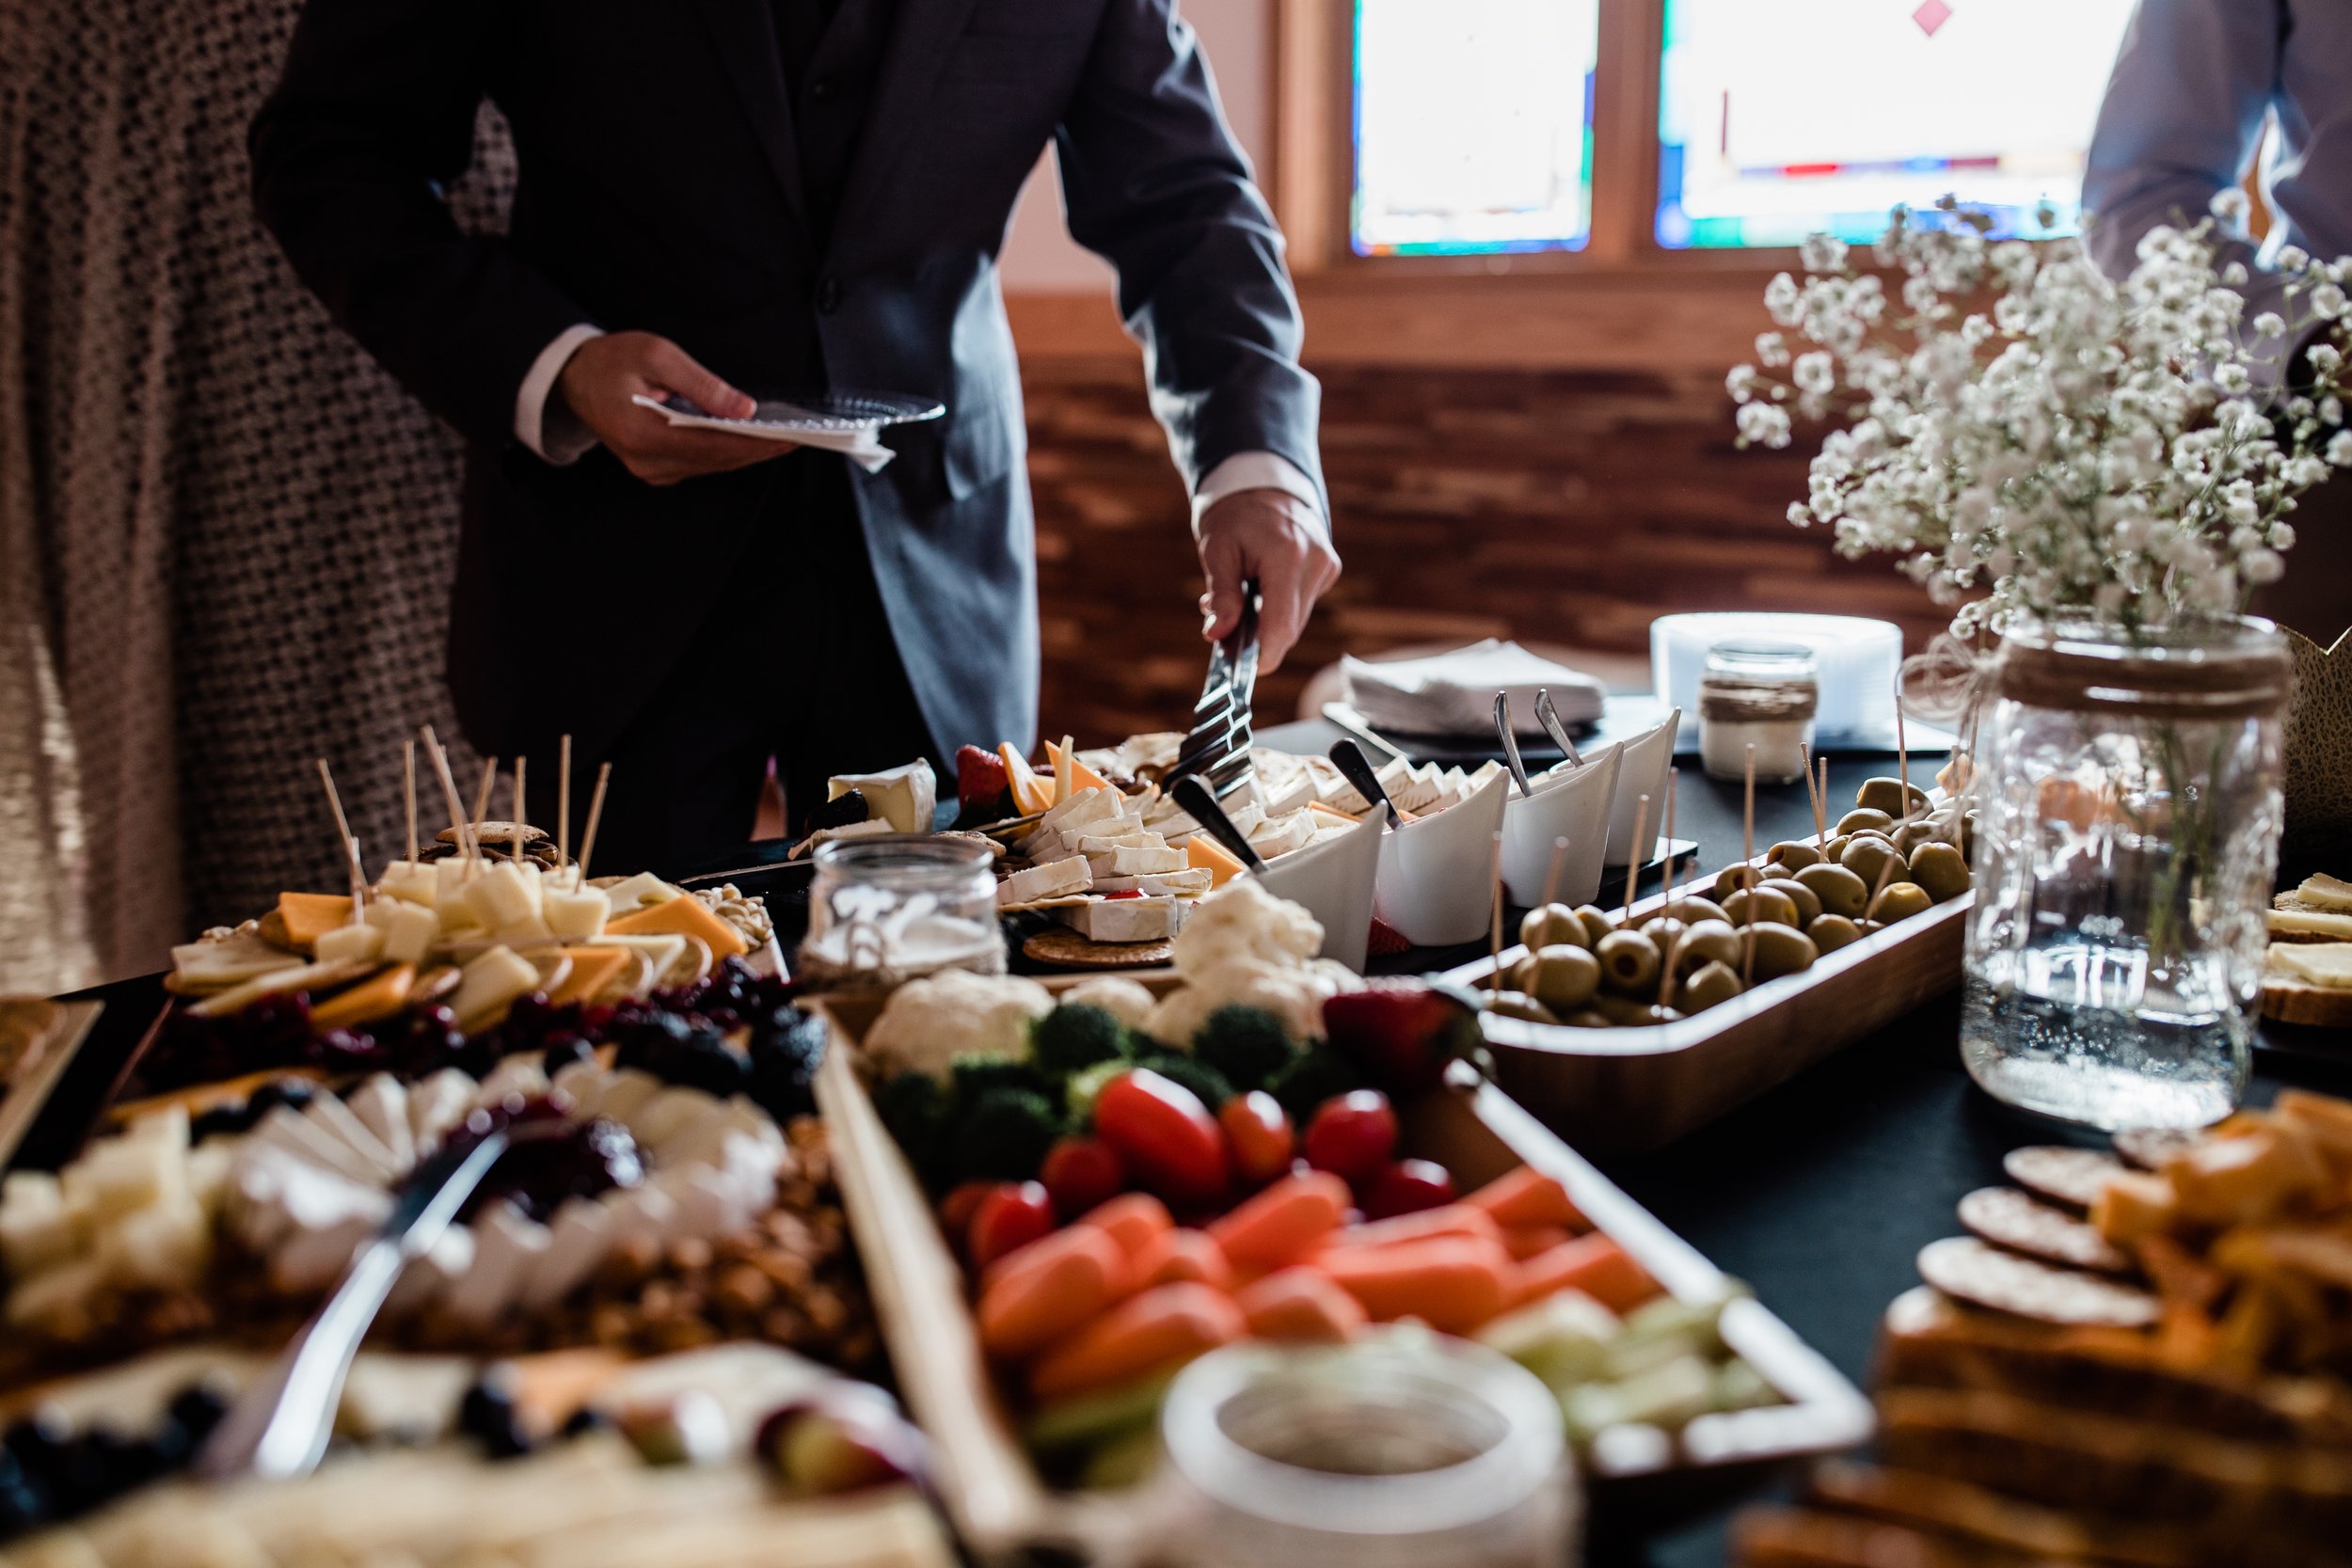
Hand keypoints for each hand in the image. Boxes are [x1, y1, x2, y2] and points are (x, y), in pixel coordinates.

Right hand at [554, 331, 791, 485]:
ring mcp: (650, 470)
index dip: (756, 443)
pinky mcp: (655, 470)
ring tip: (781, 439)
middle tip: (797, 438)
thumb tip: (743, 408)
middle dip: (759, 450)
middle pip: (718, 460)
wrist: (575, 379)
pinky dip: (726, 453)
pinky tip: (748, 441)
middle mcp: (647, 462)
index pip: (715, 445)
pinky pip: (700, 464)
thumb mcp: (657, 356)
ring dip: (746, 453)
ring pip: (712, 466)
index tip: (790, 437)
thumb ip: (701, 384)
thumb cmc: (612, 360)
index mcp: (643, 434)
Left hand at [1196, 489, 1340, 673]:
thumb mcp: (1217, 550)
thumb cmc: (1234, 514)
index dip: (1263, 655)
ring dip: (1265, 623)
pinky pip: (1301, 605)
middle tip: (1221, 629)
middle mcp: (1316, 562)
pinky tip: (1257, 590)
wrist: (1262, 481)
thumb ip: (1222, 596)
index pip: (1281, 624)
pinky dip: (1278, 608)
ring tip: (1236, 601)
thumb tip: (1217, 636)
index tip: (1244, 670)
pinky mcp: (1328, 570)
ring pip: (1295, 619)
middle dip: (1256, 637)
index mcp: (1288, 555)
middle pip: (1289, 627)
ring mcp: (1326, 566)